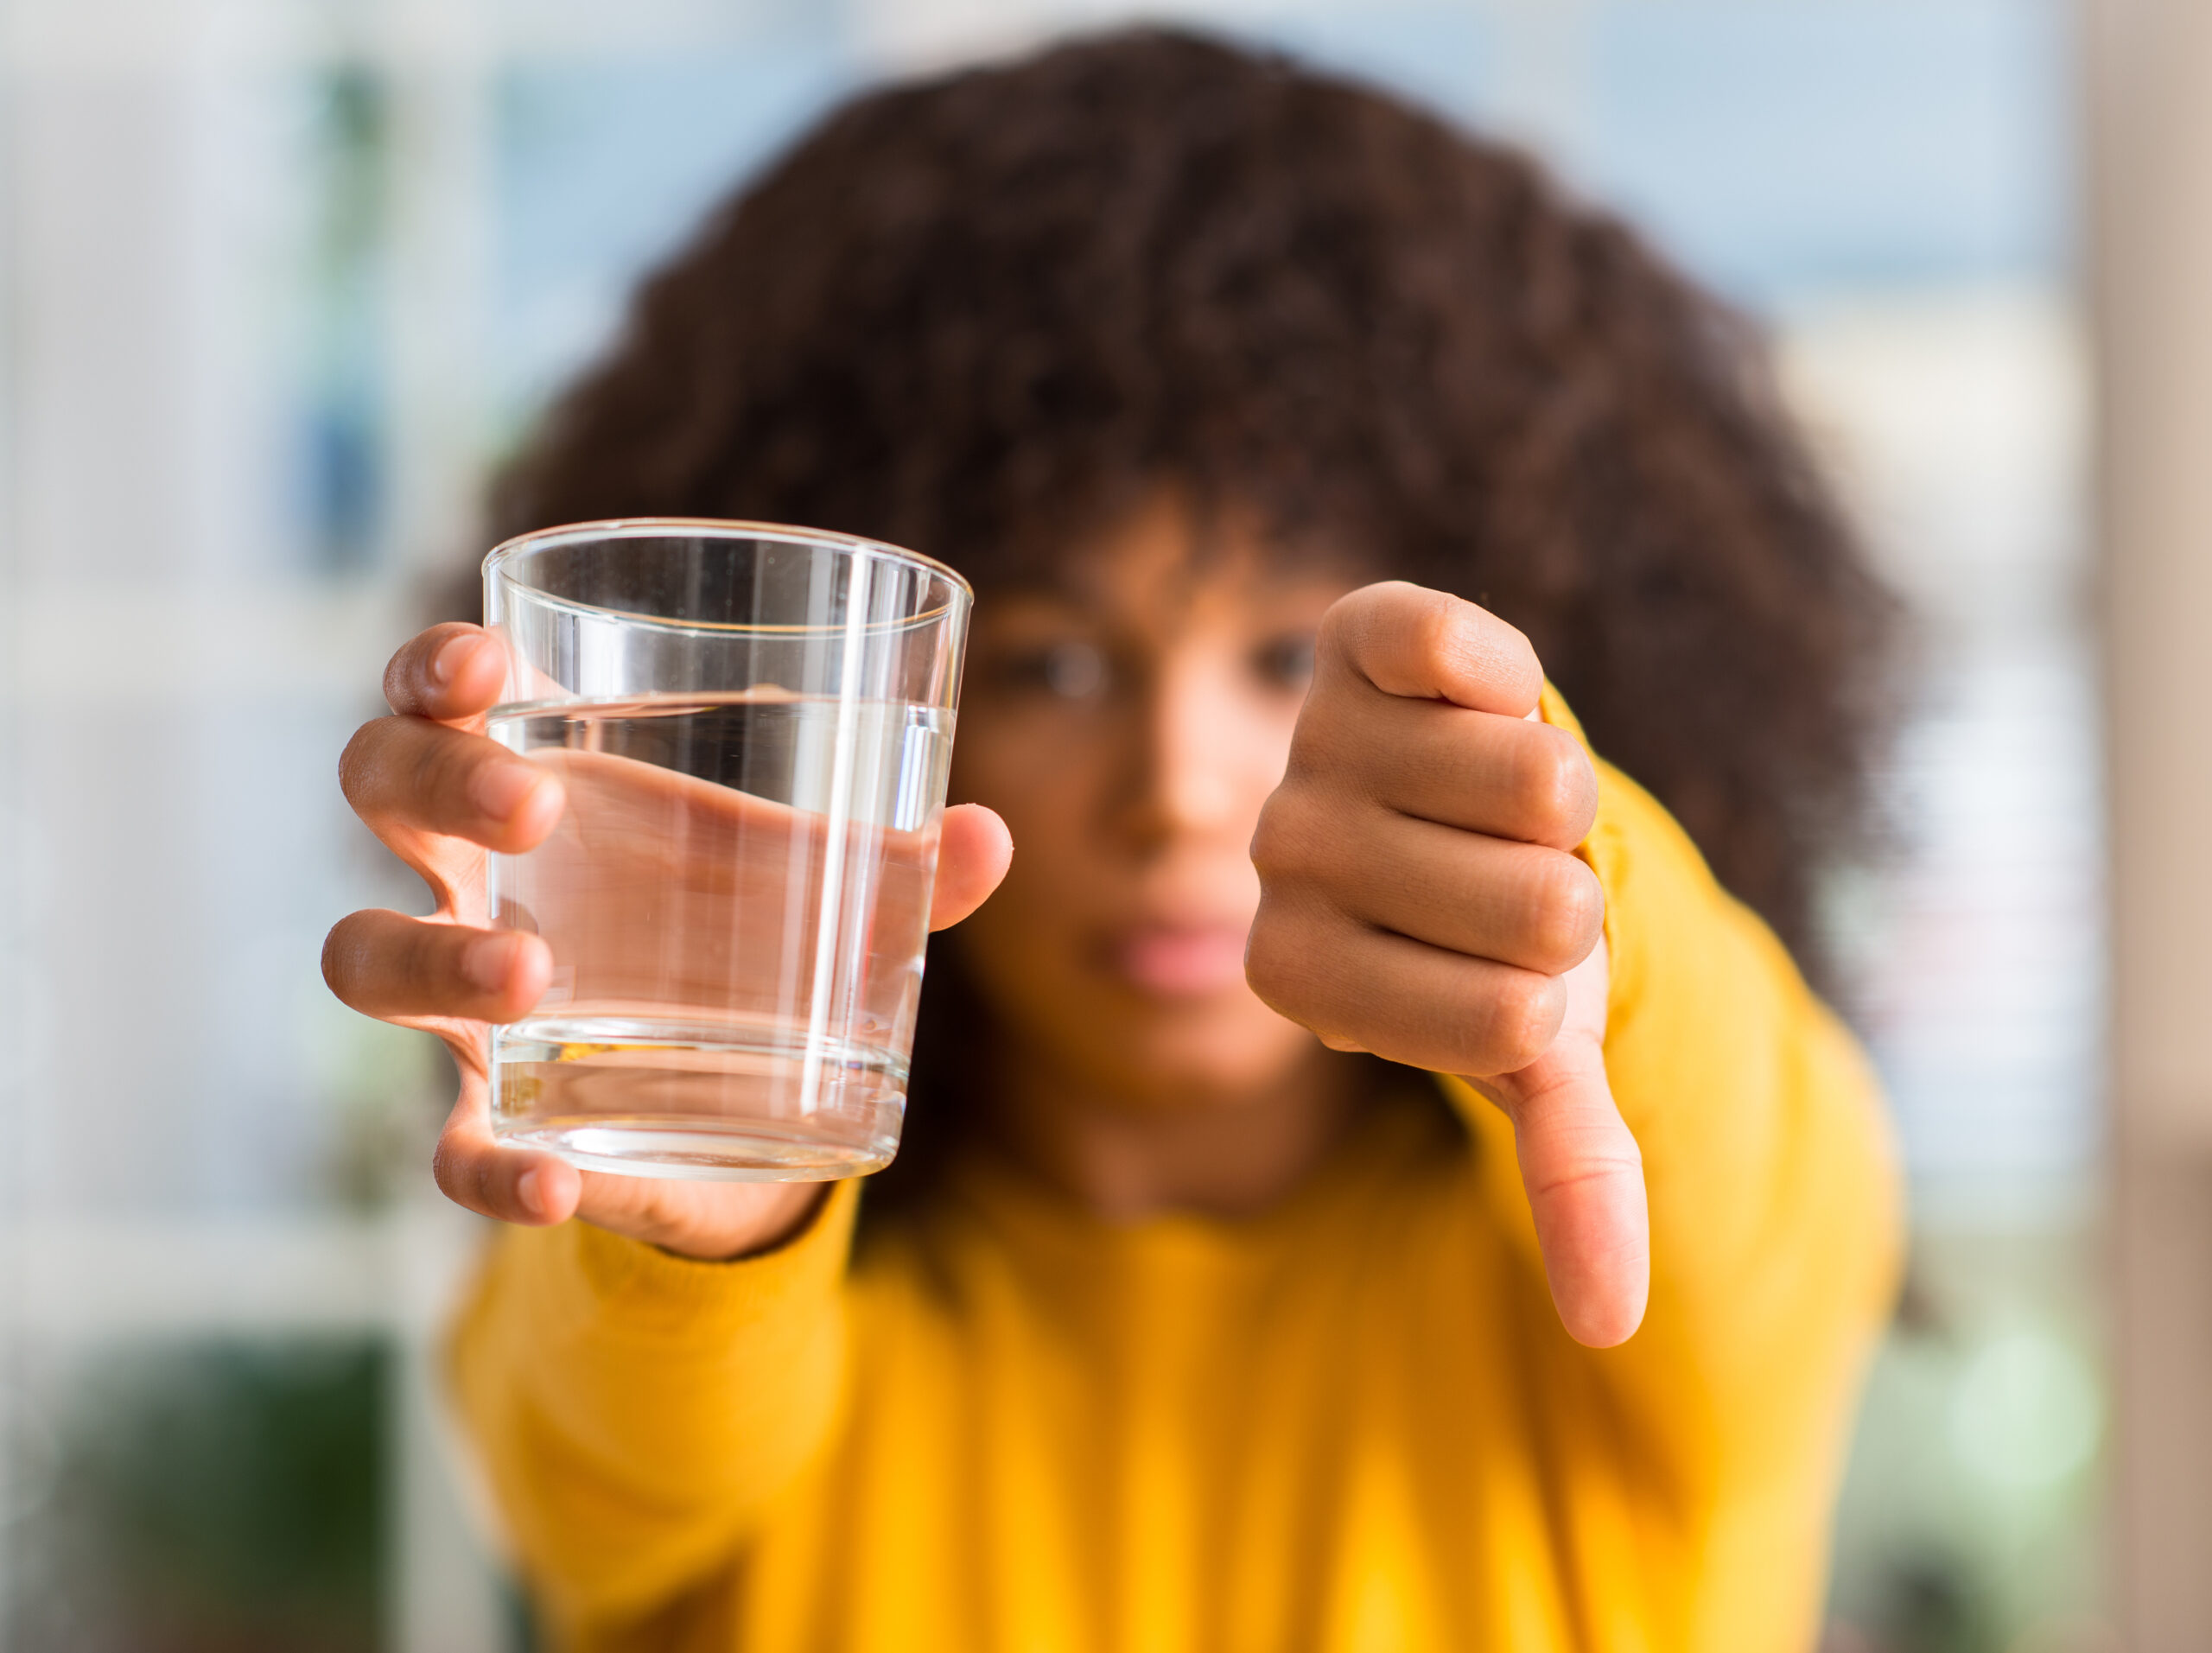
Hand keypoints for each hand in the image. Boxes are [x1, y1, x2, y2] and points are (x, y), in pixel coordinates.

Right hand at [322, 623, 1013, 1259]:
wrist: (746, 1119)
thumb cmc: (750, 948)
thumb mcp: (818, 893)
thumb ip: (902, 868)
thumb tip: (990, 838)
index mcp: (545, 791)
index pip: (437, 699)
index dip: (433, 669)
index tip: (485, 665)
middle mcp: (478, 883)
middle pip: (384, 791)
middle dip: (438, 782)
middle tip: (535, 808)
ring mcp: (468, 1007)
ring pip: (369, 955)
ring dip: (440, 957)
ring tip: (533, 973)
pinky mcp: (497, 1124)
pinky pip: (451, 1151)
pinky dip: (492, 1169)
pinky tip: (556, 1181)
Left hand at [1246, 583, 1646, 1345]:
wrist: (1484, 799)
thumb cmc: (1502, 939)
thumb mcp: (1535, 1054)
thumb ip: (1566, 1176)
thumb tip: (1612, 1327)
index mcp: (1301, 981)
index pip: (1515, 1019)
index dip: (1559, 987)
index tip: (1508, 964)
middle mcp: (1282, 861)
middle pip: (1541, 902)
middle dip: (1572, 891)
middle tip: (1511, 874)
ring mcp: (1311, 744)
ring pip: (1535, 781)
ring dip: (1565, 797)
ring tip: (1502, 801)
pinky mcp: (1352, 639)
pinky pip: (1459, 649)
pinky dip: (1511, 675)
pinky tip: (1481, 700)